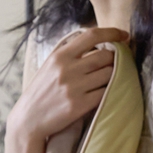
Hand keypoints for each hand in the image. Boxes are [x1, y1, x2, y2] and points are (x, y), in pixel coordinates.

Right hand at [8, 27, 129, 146]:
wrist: (28, 119)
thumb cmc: (42, 91)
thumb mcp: (50, 65)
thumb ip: (70, 53)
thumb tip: (99, 43)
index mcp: (60, 55)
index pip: (92, 36)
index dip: (112, 32)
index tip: (124, 35)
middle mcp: (67, 69)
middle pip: (106, 55)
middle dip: (115, 59)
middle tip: (115, 65)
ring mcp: (74, 87)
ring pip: (110, 73)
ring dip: (115, 75)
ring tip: (110, 79)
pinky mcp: (80, 105)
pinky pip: (106, 92)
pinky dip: (110, 91)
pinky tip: (106, 93)